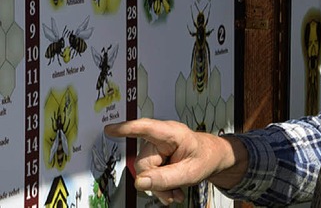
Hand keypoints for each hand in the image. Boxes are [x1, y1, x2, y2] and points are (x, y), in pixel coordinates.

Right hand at [104, 118, 246, 204]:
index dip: (127, 128)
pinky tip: (172, 190)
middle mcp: (160, 138)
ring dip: (159, 186)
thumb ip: (165, 178)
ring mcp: (156, 147)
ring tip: (175, 192)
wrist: (211, 157)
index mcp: (172, 133)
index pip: (146, 128)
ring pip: (144, 173)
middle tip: (173, 193)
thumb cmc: (204, 157)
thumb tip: (139, 182)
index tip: (110, 129)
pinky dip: (159, 186)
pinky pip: (148, 175)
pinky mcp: (154, 157)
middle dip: (155, 182)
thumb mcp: (190, 172)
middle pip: (143, 163)